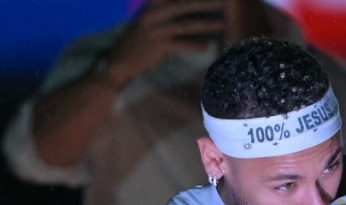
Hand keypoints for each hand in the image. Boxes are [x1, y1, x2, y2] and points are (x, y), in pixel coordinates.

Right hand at [106, 0, 224, 87]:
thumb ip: (168, 8)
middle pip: (184, 5)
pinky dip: (194, 46)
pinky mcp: (157, 45)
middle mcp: (154, 12)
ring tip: (221, 24)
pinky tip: (207, 48)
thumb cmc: (142, 37)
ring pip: (185, 25)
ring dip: (206, 24)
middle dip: (206, 3)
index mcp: (154, 2)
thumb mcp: (151, 17)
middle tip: (224, 2)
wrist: (121, 58)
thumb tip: (193, 6)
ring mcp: (155, 29)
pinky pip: (180, 45)